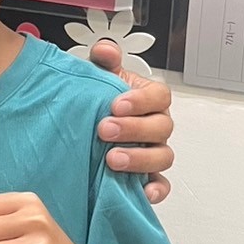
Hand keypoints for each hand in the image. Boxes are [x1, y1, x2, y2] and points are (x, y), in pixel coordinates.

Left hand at [89, 39, 173, 204]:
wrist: (80, 127)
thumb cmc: (96, 102)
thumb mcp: (98, 77)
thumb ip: (103, 60)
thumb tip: (105, 51)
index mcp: (150, 100)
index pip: (159, 96)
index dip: (141, 100)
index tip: (116, 104)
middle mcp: (156, 126)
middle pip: (161, 128)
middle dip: (134, 129)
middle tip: (105, 130)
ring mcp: (153, 152)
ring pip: (162, 157)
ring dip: (140, 159)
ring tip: (112, 160)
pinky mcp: (146, 177)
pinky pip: (160, 185)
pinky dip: (155, 190)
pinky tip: (142, 192)